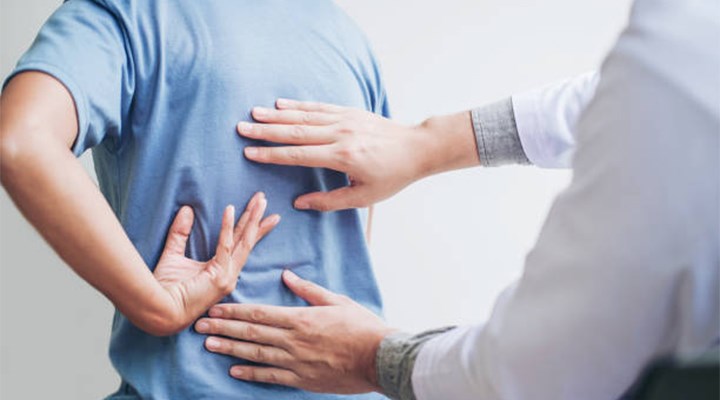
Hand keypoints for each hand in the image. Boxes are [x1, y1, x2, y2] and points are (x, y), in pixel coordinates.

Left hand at [153, 192, 279, 332]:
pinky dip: (227, 226)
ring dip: (252, 218)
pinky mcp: (220, 277)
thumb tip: (187, 209)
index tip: (259, 210)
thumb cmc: (163, 290)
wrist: (159, 311)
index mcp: (221, 272)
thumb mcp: (173, 255)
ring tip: (260, 200)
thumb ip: (180, 233)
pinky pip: (226, 246)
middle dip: (257, 218)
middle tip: (264, 198)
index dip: (250, 227)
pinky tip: (229, 209)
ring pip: (244, 241)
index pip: (240, 244)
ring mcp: (227, 277)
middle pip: (247, 241)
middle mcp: (229, 274)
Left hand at [195, 270, 396, 393]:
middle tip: (199, 326)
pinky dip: (251, 374)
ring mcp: (296, 362)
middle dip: (223, 328)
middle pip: (251, 333)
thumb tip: (287, 275)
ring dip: (230, 350)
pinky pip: (271, 376)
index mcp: (301, 318)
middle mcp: (293, 340)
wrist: (379, 358)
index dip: (234, 312)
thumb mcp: (337, 301)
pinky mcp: (303, 379)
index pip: (259, 314)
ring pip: (256, 355)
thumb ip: (309, 290)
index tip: (215, 309)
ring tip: (209, 345)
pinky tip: (234, 371)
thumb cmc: (361, 326)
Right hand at [238, 99, 442, 210]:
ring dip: (277, 115)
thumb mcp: (363, 197)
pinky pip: (319, 107)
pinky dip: (298, 105)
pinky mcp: (350, 111)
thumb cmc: (392, 176)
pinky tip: (281, 104)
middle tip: (241, 129)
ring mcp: (346, 120)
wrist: (417, 148)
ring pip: (305, 116)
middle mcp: (341, 135)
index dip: (272, 155)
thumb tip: (299, 204)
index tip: (250, 153)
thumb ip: (329, 201)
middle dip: (266, 131)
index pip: (299, 155)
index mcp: (343, 157)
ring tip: (253, 114)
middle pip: (296, 131)